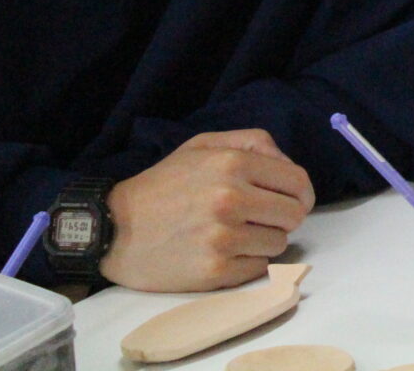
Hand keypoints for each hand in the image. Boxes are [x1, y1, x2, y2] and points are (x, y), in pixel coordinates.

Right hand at [99, 129, 314, 291]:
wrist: (113, 229)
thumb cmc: (163, 185)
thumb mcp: (203, 145)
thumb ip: (252, 142)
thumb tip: (289, 165)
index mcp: (232, 164)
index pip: (298, 182)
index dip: (301, 194)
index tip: (293, 201)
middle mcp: (231, 199)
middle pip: (294, 215)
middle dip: (284, 217)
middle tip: (262, 218)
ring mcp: (223, 238)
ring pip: (280, 243)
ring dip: (264, 240)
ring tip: (235, 233)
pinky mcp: (215, 272)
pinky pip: (259, 268)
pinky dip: (248, 261)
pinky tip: (223, 252)